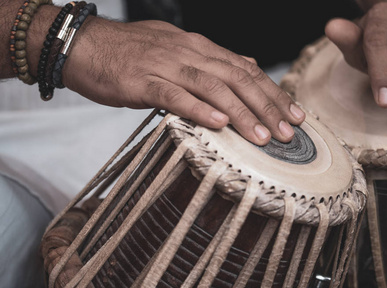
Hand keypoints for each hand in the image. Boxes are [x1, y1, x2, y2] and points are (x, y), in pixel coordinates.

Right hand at [62, 18, 304, 144]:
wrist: (86, 44)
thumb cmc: (132, 53)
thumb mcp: (177, 51)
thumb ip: (209, 64)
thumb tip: (241, 73)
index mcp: (200, 47)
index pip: (246, 70)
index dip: (274, 93)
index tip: (294, 115)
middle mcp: (190, 53)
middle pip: (238, 79)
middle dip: (267, 107)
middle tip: (288, 133)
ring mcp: (167, 66)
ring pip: (213, 88)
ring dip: (241, 113)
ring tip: (261, 137)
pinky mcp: (143, 81)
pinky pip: (175, 95)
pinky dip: (199, 109)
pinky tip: (219, 124)